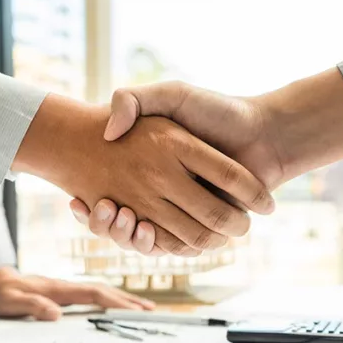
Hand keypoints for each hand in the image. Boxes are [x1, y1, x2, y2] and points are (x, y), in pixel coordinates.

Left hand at [0, 267, 153, 320]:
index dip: (115, 302)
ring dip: (122, 299)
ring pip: (99, 291)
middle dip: (128, 300)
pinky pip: (90, 295)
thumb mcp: (9, 303)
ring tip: (142, 309)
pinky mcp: (62, 293)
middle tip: (151, 311)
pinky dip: (108, 300)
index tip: (135, 311)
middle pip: (103, 290)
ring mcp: (65, 289)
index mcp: (57, 289)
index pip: (93, 293)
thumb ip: (30, 306)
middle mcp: (65, 286)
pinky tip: (115, 307)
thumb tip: (55, 315)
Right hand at [14, 94, 273, 255]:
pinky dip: (154, 245)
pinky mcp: (202, 228)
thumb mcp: (173, 95)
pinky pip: (171, 247)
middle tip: (98, 210)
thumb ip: (135, 99)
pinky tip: (142, 227)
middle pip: (120, 224)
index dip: (90, 207)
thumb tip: (108, 130)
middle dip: (104, 225)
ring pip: (141, 239)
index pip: (108, 196)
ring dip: (125, 237)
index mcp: (152, 168)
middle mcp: (164, 194)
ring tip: (120, 216)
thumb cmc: (220, 111)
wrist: (267, 135)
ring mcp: (182, 212)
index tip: (75, 202)